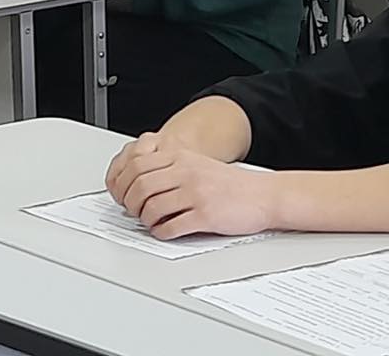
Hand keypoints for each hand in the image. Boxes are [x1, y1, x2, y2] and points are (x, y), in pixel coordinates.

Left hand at [106, 133, 276, 239]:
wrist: (264, 195)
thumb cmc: (230, 183)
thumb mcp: (196, 163)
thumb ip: (170, 167)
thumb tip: (139, 181)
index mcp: (180, 157)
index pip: (138, 165)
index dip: (125, 181)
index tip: (124, 192)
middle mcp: (186, 173)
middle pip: (141, 186)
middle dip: (131, 202)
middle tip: (132, 210)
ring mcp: (196, 194)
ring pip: (153, 206)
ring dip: (145, 218)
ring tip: (148, 222)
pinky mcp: (206, 216)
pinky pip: (173, 226)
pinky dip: (162, 231)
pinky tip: (163, 232)